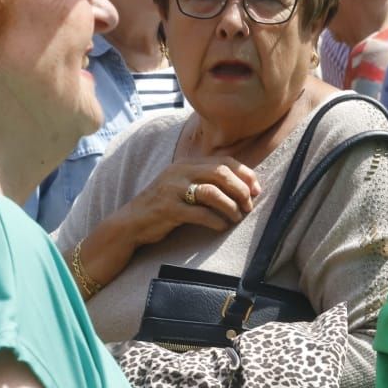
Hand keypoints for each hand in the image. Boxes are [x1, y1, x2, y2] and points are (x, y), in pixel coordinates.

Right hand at [120, 158, 261, 245]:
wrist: (131, 222)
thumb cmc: (163, 207)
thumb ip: (206, 181)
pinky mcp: (168, 209)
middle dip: (240, 190)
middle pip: (221, 173)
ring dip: (231, 206)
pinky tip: (221, 226)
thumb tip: (244, 187)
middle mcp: (180, 172)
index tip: (256, 189)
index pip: (223, 161)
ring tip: (237, 217)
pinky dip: (216, 221)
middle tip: (249, 205)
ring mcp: (172, 189)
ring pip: (212, 192)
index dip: (244, 174)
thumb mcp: (183, 186)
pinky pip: (199, 214)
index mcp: (186, 164)